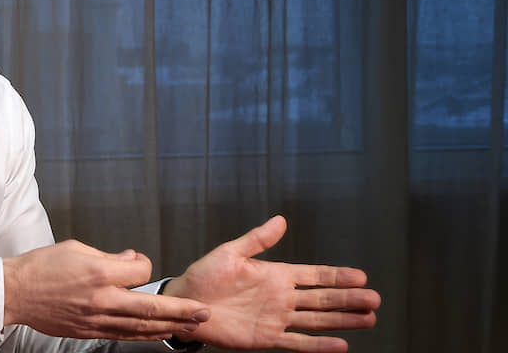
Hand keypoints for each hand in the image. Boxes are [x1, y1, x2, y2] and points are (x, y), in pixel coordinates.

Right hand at [3, 239, 210, 340]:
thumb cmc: (41, 267)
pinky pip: (124, 335)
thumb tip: (132, 261)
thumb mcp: (76, 248)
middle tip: (204, 312)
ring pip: (141, 326)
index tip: (140, 264)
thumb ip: (108, 257)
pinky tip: (159, 334)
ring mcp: (96, 318)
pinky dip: (145, 335)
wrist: (15, 292)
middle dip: (181, 310)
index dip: (146, 266)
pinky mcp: (89, 331)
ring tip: (191, 326)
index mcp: (99, 271)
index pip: (140, 271)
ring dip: (170, 327)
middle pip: (150, 307)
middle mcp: (101, 298)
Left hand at [162, 215, 380, 352]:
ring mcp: (276, 318)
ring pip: (316, 320)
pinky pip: (297, 342)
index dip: (337, 276)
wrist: (185, 303)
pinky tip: (340, 345)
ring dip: (342, 320)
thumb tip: (281, 220)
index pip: (314, 275)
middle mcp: (281, 297)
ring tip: (368, 320)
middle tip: (376, 300)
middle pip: (322, 298)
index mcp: (275, 274)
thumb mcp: (230, 253)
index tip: (362, 277)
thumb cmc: (204, 277)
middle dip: (348, 299)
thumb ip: (257, 239)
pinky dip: (318, 345)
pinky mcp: (266, 338)